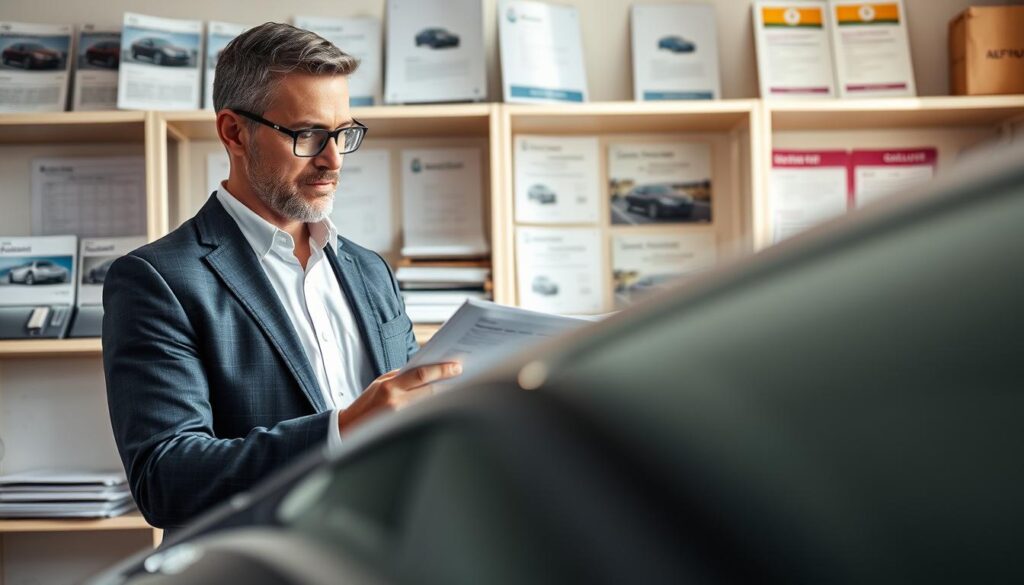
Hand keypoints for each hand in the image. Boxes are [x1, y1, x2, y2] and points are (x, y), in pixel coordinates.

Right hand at [338, 362, 461, 434]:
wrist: (349, 427)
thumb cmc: (366, 404)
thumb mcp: (380, 384)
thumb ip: (401, 377)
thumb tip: (426, 371)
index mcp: (389, 386)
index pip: (421, 373)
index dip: (441, 369)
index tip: (456, 366)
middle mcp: (395, 400)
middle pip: (430, 389)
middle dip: (447, 382)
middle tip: (462, 377)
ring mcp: (400, 416)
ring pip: (430, 403)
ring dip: (444, 396)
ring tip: (457, 389)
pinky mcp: (402, 427)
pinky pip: (423, 415)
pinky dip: (434, 408)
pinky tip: (443, 405)